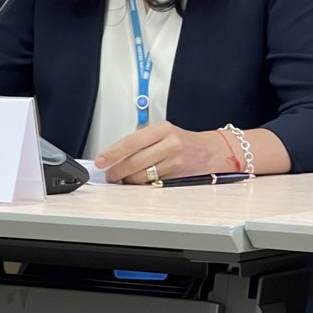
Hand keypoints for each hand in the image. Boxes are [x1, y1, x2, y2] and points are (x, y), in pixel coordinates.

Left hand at [95, 121, 223, 184]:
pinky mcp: (177, 176)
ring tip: (123, 179)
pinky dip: (142, 184)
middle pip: (134, 161)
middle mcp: (169, 143)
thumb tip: (117, 153)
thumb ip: (143, 140)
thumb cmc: (185, 141)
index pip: (131, 142)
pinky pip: (152, 183)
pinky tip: (138, 181)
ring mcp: (174, 161)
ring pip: (142, 175)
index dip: (113, 153)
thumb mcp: (164, 131)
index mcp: (162, 128)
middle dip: (117, 170)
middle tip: (109, 174)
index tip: (101, 160)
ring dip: (128, 180)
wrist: (211, 151)